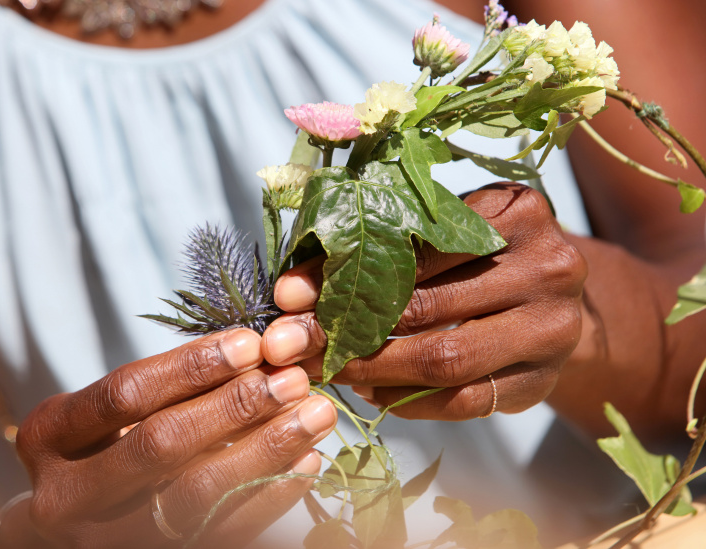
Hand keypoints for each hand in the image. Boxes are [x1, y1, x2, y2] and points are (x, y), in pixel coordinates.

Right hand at [12, 328, 336, 547]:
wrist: (76, 526)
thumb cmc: (103, 445)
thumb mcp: (112, 411)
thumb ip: (171, 385)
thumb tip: (257, 354)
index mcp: (48, 436)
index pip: (126, 395)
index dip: (191, 368)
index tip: (249, 343)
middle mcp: (67, 495)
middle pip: (161, 446)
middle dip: (235, 407)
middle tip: (292, 379)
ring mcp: (108, 538)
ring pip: (196, 495)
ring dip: (266, 449)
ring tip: (315, 413)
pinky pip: (222, 532)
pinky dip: (271, 494)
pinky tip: (306, 461)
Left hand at [261, 183, 586, 419]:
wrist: (558, 298)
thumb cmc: (484, 255)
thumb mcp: (445, 229)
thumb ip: (383, 247)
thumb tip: (296, 290)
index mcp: (517, 213)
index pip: (418, 248)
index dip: (348, 274)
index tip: (290, 297)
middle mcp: (547, 267)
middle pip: (431, 307)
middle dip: (350, 331)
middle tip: (295, 346)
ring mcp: (554, 328)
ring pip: (448, 359)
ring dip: (375, 371)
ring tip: (327, 370)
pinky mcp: (544, 380)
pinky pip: (466, 401)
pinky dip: (411, 402)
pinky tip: (373, 391)